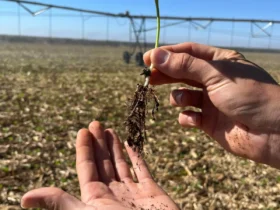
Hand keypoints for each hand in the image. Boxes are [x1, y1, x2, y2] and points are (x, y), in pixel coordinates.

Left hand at [21, 121, 178, 209]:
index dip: (84, 149)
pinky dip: (137, 156)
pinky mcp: (152, 191)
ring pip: (120, 164)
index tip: (83, 130)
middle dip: (98, 142)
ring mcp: (133, 192)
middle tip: (95, 123)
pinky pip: (142, 169)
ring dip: (114, 147)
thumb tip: (24, 199)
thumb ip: (60, 202)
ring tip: (109, 129)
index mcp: (96, 198)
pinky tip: (130, 144)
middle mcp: (113, 194)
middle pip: (102, 162)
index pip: (86, 168)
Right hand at [144, 42, 279, 168]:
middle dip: (166, 75)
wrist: (272, 133)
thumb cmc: (249, 96)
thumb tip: (156, 56)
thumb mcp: (215, 75)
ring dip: (178, 97)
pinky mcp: (208, 121)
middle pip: (182, 73)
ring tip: (181, 100)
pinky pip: (189, 116)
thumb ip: (185, 66)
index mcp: (219, 62)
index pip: (188, 52)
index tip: (148, 59)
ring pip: (183, 95)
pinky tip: (193, 119)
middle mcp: (213, 80)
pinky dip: (187, 118)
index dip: (167, 54)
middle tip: (148, 78)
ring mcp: (211, 101)